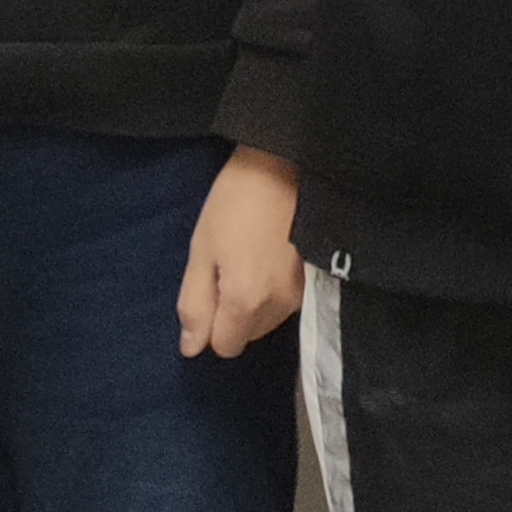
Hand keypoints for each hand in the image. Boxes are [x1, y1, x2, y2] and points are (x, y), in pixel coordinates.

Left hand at [177, 146, 303, 357]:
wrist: (287, 163)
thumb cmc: (235, 203)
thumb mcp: (202, 251)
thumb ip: (194, 305)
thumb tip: (192, 348)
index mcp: (246, 301)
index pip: (225, 345)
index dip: (211, 322)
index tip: (212, 285)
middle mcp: (281, 305)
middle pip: (249, 334)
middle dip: (234, 313)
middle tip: (230, 266)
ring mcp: (304, 291)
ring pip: (270, 319)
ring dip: (256, 302)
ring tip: (253, 257)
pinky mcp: (319, 276)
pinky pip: (288, 301)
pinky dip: (276, 289)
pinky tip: (274, 256)